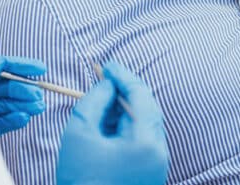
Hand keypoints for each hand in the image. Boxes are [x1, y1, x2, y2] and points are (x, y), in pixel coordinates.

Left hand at [0, 55, 46, 135]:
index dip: (20, 66)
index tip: (40, 69)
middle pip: (5, 87)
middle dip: (24, 90)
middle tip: (39, 96)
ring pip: (5, 104)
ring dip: (23, 105)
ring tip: (37, 108)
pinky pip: (0, 121)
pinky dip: (13, 119)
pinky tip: (23, 117)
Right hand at [56, 61, 168, 184]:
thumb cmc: (81, 182)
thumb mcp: (79, 134)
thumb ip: (94, 101)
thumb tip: (107, 85)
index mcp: (147, 143)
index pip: (140, 96)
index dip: (123, 76)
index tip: (106, 66)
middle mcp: (159, 153)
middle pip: (147, 110)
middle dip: (125, 92)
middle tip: (103, 81)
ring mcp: (157, 166)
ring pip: (144, 126)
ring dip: (123, 111)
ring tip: (99, 105)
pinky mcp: (149, 176)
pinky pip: (141, 142)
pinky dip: (125, 129)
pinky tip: (105, 127)